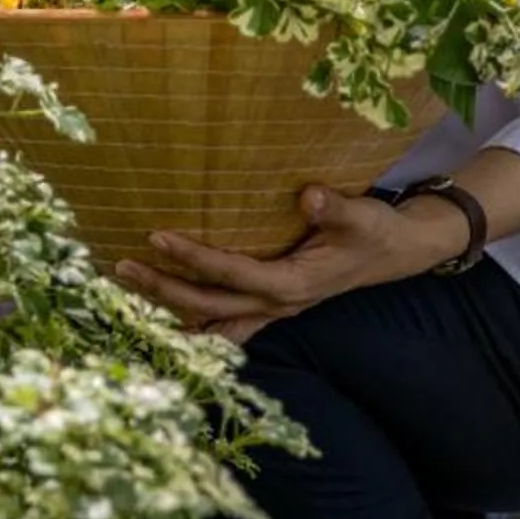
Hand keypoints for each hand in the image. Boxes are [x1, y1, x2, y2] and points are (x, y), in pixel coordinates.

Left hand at [112, 186, 464, 344]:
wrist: (398, 252)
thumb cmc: (377, 231)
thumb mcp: (362, 216)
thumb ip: (335, 209)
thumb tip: (310, 195)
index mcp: (292, 284)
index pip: (231, 273)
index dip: (192, 257)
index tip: (156, 236)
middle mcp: (277, 303)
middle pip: (207, 306)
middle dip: (162, 290)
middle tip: (120, 266)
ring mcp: (273, 309)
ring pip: (212, 322)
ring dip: (170, 311)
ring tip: (127, 291)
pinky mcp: (272, 304)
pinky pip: (226, 323)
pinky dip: (194, 322)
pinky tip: (165, 316)